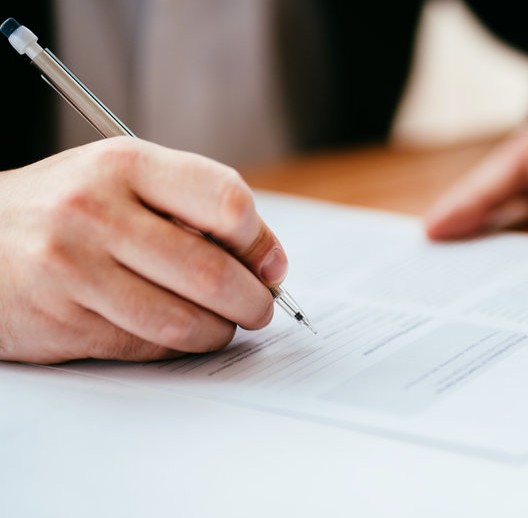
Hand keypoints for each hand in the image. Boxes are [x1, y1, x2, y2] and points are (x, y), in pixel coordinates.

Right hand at [0, 138, 286, 363]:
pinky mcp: (63, 320)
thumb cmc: (66, 207)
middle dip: (252, 301)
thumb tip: (266, 259)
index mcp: (125, 164)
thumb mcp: (123, 178)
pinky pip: (148, 346)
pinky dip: (178, 347)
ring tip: (223, 324)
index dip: (261, 241)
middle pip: (211, 272)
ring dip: (219, 331)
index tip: (270, 264)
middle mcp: (97, 212)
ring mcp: (75, 269)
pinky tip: (180, 334)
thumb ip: (192, 205)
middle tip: (260, 308)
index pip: (226, 200)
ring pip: (184, 320)